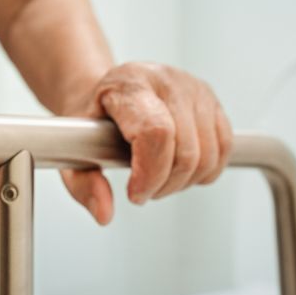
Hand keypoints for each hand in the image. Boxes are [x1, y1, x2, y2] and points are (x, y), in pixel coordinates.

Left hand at [60, 63, 232, 224]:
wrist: (108, 91)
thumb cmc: (92, 117)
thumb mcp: (71, 149)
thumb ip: (84, 184)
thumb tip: (105, 214)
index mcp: (130, 84)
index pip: (156, 133)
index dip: (150, 173)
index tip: (135, 192)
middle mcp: (167, 81)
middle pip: (186, 151)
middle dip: (164, 185)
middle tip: (143, 189)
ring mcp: (195, 89)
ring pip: (208, 155)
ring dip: (185, 181)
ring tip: (158, 177)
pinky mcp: (213, 101)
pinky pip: (224, 149)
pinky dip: (205, 171)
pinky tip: (179, 169)